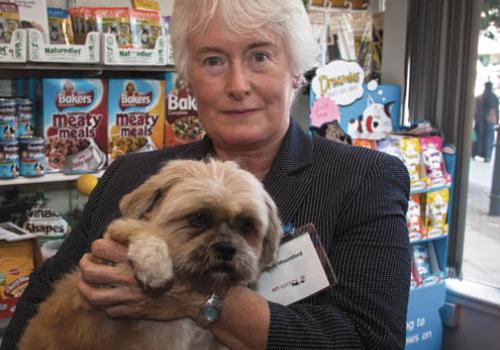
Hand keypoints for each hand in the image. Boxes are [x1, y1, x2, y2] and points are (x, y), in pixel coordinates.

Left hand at [78, 238, 204, 319]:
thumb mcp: (167, 244)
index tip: (100, 248)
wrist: (195, 295)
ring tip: (85, 283)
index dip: (97, 246)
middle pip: (90, 271)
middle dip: (84, 265)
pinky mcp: (132, 311)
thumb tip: (128, 228)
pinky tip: (103, 299)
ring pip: (92, 295)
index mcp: (135, 256)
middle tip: (87, 263)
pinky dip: (101, 305)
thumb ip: (145, 236)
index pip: (100, 247)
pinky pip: (107, 310)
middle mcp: (127, 276)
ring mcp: (128, 296)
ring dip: (84, 288)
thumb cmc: (183, 266)